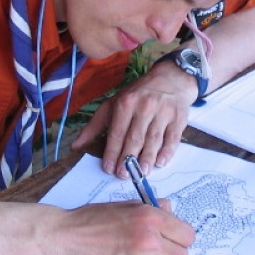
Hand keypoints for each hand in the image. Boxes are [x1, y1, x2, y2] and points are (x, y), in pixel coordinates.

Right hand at [49, 200, 195, 254]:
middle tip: (155, 249)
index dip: (180, 237)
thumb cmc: (90, 220)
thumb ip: (152, 209)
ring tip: (129, 253)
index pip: (187, 235)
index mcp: (151, 218)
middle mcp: (149, 241)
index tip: (172, 238)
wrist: (61, 239)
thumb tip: (170, 210)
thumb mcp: (124, 205)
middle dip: (170, 253)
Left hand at [73, 60, 197, 175]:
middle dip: (128, 158)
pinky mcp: (178, 118)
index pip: (117, 131)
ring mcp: (163, 112)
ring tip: (142, 173)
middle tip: (123, 175)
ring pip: (154, 139)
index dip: (112, 151)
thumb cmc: (138, 95)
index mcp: (126, 102)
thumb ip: (95, 126)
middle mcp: (144, 106)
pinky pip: (172, 138)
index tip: (108, 168)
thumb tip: (76, 146)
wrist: (170, 79)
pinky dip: (167, 152)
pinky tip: (161, 163)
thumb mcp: (114, 104)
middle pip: (135, 137)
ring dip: (147, 158)